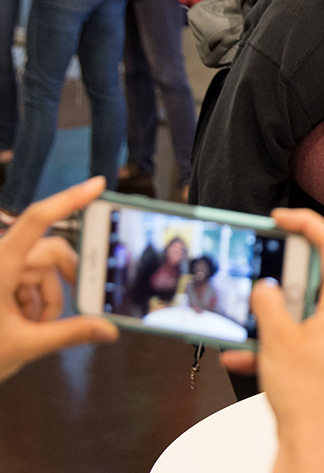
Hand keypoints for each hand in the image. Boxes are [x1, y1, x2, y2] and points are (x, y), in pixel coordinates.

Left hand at [0, 177, 118, 382]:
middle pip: (51, 250)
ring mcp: (0, 269)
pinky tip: (26, 322)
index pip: (37, 219)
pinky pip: (29, 280)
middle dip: (66, 277)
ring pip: (42, 270)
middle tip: (78, 301)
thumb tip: (108, 330)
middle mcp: (0, 259)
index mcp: (0, 265)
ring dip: (48, 297)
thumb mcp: (24, 344)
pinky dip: (36, 300)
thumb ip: (70, 334)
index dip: (69, 199)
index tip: (96, 185)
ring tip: (35, 326)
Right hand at [222, 208, 323, 472]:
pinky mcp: (323, 357)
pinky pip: (294, 337)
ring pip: (300, 308)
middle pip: (314, 276)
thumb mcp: (276, 337)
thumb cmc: (306, 394)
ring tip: (250, 320)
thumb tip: (264, 286)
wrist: (311, 439)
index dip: (306, 223)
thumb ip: (267, 302)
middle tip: (261, 270)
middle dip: (281, 275)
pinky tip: (242, 355)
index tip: (281, 216)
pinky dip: (268, 342)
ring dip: (270, 313)